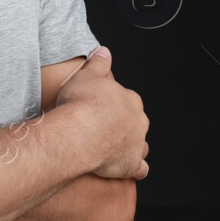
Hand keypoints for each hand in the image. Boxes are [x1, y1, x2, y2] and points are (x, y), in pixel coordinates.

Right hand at [54, 47, 149, 179]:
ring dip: (131, 145)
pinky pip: (140, 168)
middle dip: (124, 125)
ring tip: (114, 147)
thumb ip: (98, 62)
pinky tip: (126, 168)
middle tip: (104, 128)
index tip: (101, 108)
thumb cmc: (81, 105)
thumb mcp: (86, 75)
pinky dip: (135, 168)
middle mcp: (138, 120)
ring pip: (141, 144)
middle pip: (135, 122)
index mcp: (130, 99)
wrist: (78, 133)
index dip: (114, 105)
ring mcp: (137, 143)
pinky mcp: (132, 164)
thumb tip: (104, 51)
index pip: (127, 101)